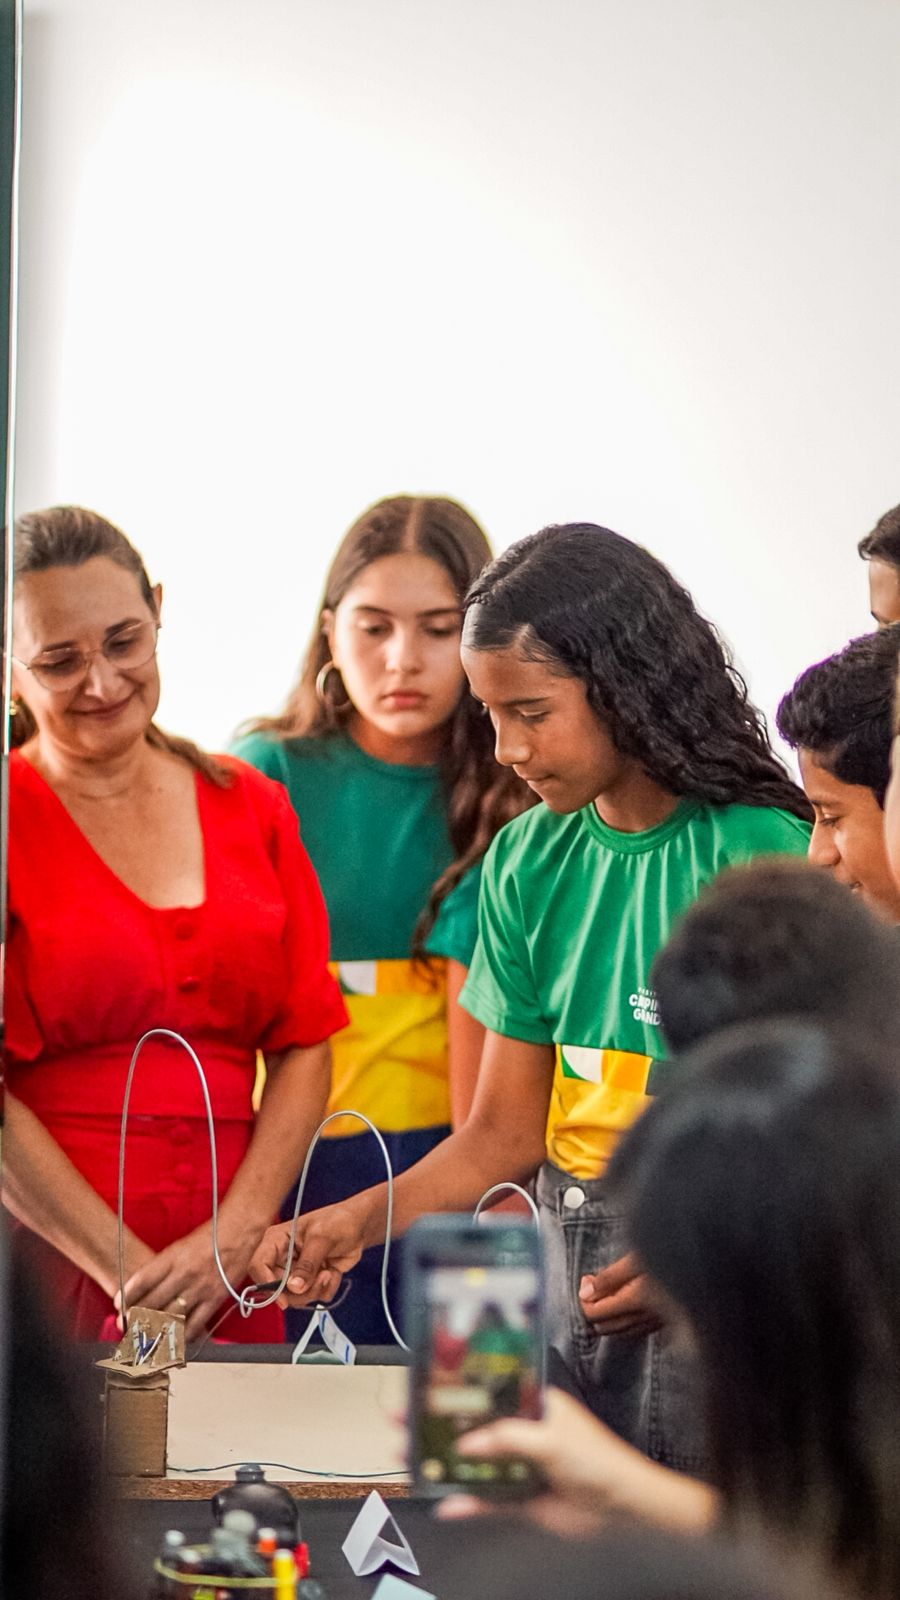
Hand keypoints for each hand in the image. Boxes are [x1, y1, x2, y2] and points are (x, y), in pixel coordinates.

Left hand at [118, 1207, 265, 1341]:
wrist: (238, 1233)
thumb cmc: (208, 1237)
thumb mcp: (179, 1247)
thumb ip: (163, 1268)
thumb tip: (144, 1289)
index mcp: (173, 1257)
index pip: (143, 1280)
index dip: (127, 1296)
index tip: (118, 1306)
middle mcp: (184, 1274)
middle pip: (153, 1302)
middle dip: (136, 1318)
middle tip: (126, 1326)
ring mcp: (200, 1288)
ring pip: (171, 1317)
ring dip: (155, 1330)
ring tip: (144, 1338)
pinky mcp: (215, 1299)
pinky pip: (196, 1324)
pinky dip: (183, 1335)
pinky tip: (175, 1339)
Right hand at [248, 1203, 364, 1308]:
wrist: (358, 1227)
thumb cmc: (338, 1221)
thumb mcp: (322, 1238)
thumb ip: (308, 1264)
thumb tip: (294, 1288)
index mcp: (276, 1240)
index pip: (258, 1265)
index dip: (267, 1284)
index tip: (283, 1299)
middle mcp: (281, 1257)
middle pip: (277, 1288)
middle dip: (301, 1290)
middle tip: (322, 1276)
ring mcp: (295, 1271)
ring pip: (295, 1297)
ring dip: (315, 1290)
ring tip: (329, 1272)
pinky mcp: (309, 1281)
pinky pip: (312, 1297)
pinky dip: (326, 1289)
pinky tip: (333, 1272)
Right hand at [437, 1388, 645, 1535]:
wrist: (623, 1508)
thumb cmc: (600, 1460)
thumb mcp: (551, 1438)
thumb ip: (508, 1438)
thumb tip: (471, 1442)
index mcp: (535, 1406)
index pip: (492, 1395)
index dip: (461, 1395)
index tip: (430, 1394)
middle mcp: (526, 1434)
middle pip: (479, 1431)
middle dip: (447, 1431)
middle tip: (412, 1427)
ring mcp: (522, 1467)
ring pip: (479, 1466)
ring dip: (452, 1467)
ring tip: (419, 1465)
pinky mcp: (522, 1500)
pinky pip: (488, 1500)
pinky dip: (467, 1503)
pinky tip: (448, 1503)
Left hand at [577, 1251, 663, 1336]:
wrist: (705, 1264)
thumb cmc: (671, 1255)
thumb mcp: (636, 1258)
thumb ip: (609, 1277)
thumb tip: (584, 1292)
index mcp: (635, 1301)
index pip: (594, 1314)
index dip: (584, 1298)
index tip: (588, 1278)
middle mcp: (643, 1317)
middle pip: (604, 1327)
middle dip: (592, 1308)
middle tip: (593, 1283)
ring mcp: (654, 1323)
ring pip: (618, 1331)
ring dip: (607, 1315)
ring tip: (608, 1290)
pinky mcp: (663, 1322)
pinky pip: (634, 1329)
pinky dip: (622, 1319)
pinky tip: (626, 1301)